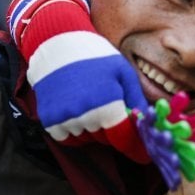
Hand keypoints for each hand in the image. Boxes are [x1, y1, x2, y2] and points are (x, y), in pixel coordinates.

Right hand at [30, 29, 150, 162]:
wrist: (58, 42)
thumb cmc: (96, 55)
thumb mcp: (123, 73)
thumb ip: (136, 101)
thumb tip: (146, 124)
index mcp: (107, 104)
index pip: (123, 139)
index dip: (134, 147)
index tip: (142, 152)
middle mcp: (85, 115)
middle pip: (106, 140)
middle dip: (113, 130)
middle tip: (112, 110)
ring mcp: (64, 118)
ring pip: (87, 139)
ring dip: (94, 130)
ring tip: (92, 103)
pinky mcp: (48, 119)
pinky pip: (67, 138)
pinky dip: (75, 131)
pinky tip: (78, 110)